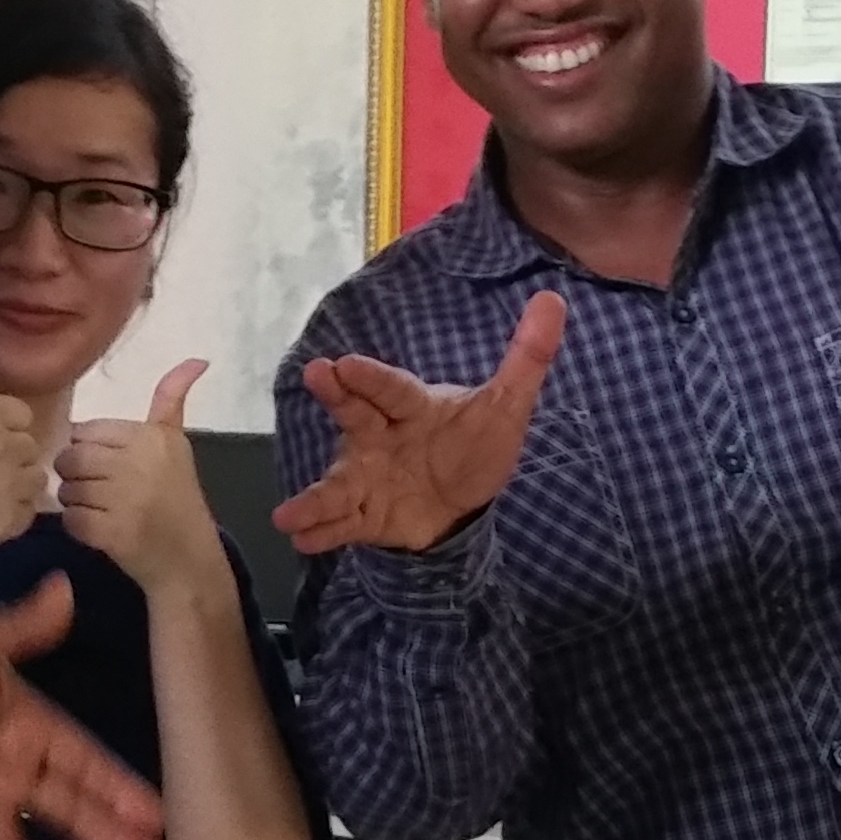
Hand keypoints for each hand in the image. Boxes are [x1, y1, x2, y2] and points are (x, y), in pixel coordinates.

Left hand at [54, 360, 221, 599]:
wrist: (188, 558)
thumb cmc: (176, 497)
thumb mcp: (176, 444)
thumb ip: (171, 400)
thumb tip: (198, 359)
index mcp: (151, 436)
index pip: (86, 431)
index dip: (89, 451)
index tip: (110, 467)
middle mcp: (139, 463)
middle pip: (71, 458)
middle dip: (76, 476)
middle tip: (100, 491)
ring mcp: (125, 499)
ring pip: (67, 489)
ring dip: (76, 502)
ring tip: (101, 510)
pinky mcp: (112, 533)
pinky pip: (71, 519)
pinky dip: (78, 528)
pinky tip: (100, 530)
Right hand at [272, 291, 564, 555]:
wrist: (460, 501)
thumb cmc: (472, 443)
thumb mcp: (506, 404)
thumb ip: (527, 357)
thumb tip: (554, 300)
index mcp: (412, 407)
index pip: (393, 388)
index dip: (373, 377)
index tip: (346, 363)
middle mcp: (379, 436)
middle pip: (355, 415)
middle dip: (336, 397)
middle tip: (315, 374)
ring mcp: (368, 476)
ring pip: (338, 483)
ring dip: (313, 499)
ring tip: (287, 514)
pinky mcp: (366, 515)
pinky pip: (342, 523)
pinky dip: (322, 531)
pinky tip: (301, 539)